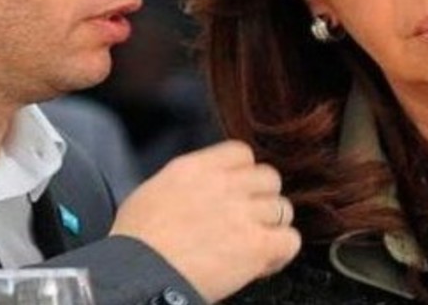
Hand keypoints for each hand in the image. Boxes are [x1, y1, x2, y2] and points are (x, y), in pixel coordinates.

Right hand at [110, 140, 300, 301]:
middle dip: (262, 198)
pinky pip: (291, 240)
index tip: (238, 190)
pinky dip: (281, 252)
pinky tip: (263, 261)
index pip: (242, 153)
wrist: (138, 273)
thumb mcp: (153, 191)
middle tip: (248, 219)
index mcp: (197, 168)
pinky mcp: (257, 245)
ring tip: (254, 244)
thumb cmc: (136, 242)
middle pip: (269, 178)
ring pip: (283, 209)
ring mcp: (244, 214)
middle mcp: (225, 185)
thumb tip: (199, 190)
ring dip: (272, 227)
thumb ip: (186, 183)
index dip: (244, 173)